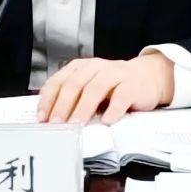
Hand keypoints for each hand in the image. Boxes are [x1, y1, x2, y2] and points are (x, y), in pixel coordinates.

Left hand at [36, 54, 174, 125]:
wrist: (148, 76)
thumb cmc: (114, 85)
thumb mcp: (91, 86)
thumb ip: (74, 97)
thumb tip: (53, 119)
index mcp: (81, 67)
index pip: (59, 81)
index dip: (49, 99)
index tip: (42, 116)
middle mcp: (96, 67)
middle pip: (75, 84)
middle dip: (63, 105)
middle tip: (56, 124)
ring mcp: (115, 74)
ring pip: (95, 89)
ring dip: (83, 108)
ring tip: (77, 124)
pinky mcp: (132, 85)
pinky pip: (121, 96)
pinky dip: (113, 109)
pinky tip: (107, 121)